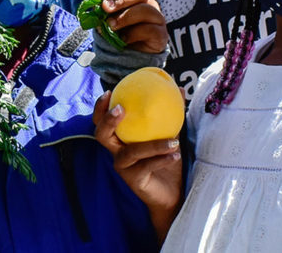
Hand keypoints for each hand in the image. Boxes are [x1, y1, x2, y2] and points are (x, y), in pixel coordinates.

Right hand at [93, 90, 183, 238]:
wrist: (171, 192)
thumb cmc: (165, 160)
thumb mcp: (168, 135)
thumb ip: (170, 114)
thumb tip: (180, 89)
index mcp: (121, 139)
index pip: (102, 122)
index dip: (100, 108)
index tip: (110, 92)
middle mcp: (117, 152)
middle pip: (101, 135)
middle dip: (108, 121)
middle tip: (122, 109)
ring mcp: (124, 167)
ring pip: (131, 152)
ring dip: (153, 145)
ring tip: (174, 141)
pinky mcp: (134, 180)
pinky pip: (146, 167)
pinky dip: (162, 159)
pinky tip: (176, 155)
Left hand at [102, 0, 167, 53]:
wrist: (131, 57)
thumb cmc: (120, 33)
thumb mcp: (108, 19)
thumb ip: (104, 9)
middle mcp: (149, 3)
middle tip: (106, 6)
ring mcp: (157, 18)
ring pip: (144, 10)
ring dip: (125, 17)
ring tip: (111, 25)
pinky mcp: (161, 33)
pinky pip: (149, 29)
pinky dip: (133, 34)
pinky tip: (123, 39)